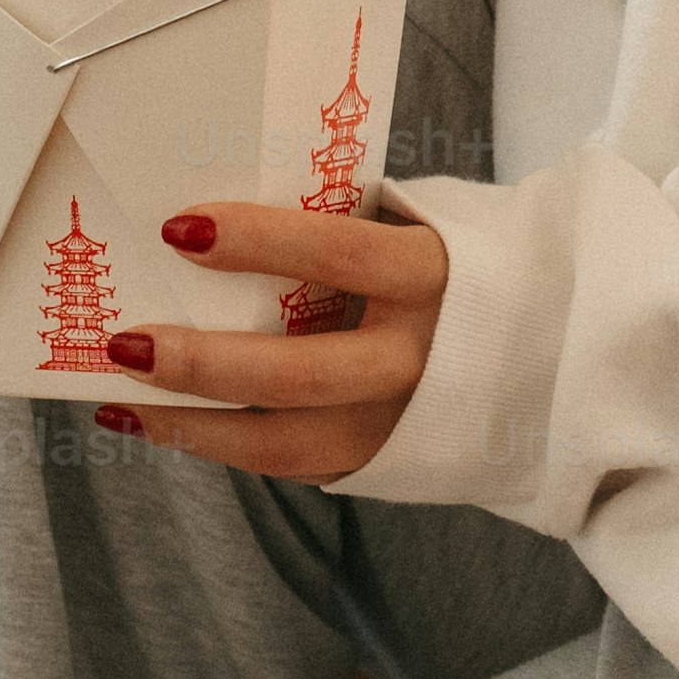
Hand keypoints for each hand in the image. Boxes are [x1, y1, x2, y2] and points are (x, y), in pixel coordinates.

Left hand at [90, 202, 446, 482]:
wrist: (555, 357)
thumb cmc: (466, 268)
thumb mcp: (427, 227)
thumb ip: (351, 222)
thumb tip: (231, 214)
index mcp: (435, 278)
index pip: (339, 254)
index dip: (258, 242)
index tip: (179, 227)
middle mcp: (422, 361)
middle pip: (298, 373)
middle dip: (202, 362)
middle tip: (128, 342)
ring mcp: (402, 424)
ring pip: (284, 443)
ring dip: (193, 425)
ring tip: (124, 402)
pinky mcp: (384, 464)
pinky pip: (291, 465)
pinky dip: (222, 448)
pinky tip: (168, 425)